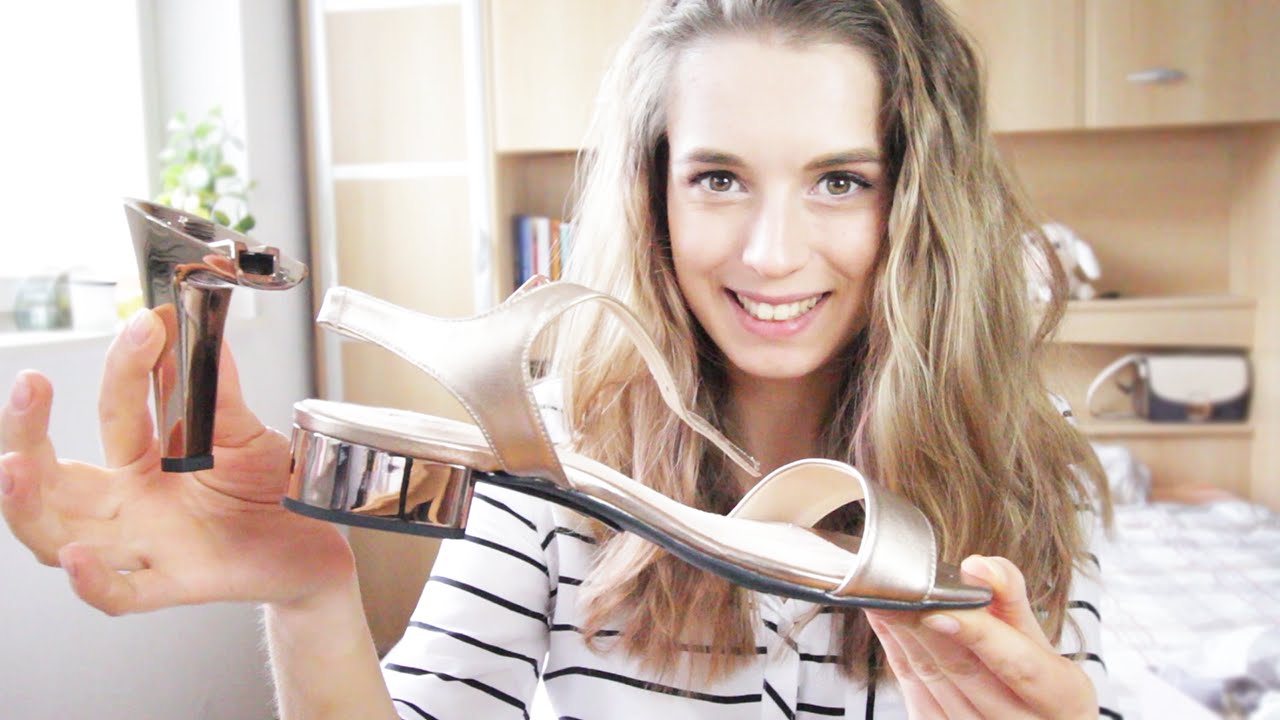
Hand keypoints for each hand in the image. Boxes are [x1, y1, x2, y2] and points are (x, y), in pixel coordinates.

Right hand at [1, 308, 353, 615]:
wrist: (313, 540)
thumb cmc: (269, 489)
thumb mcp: (243, 430)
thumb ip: (214, 386)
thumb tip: (190, 324)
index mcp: (143, 464)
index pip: (115, 413)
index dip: (124, 368)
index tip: (146, 323)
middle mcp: (130, 506)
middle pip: (56, 479)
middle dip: (27, 435)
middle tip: (29, 387)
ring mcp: (146, 547)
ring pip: (61, 537)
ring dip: (31, 504)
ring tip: (17, 467)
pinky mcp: (176, 583)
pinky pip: (122, 594)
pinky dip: (94, 581)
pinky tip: (76, 556)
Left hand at [864, 556, 1095, 719]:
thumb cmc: (1038, 684)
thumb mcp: (1041, 644)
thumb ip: (1011, 600)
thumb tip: (980, 566)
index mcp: (1063, 699)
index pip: (1021, 665)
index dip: (980, 636)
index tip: (941, 608)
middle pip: (967, 673)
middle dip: (925, 626)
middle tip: (895, 588)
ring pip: (933, 683)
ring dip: (903, 636)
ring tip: (883, 596)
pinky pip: (916, 695)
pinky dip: (898, 655)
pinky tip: (887, 625)